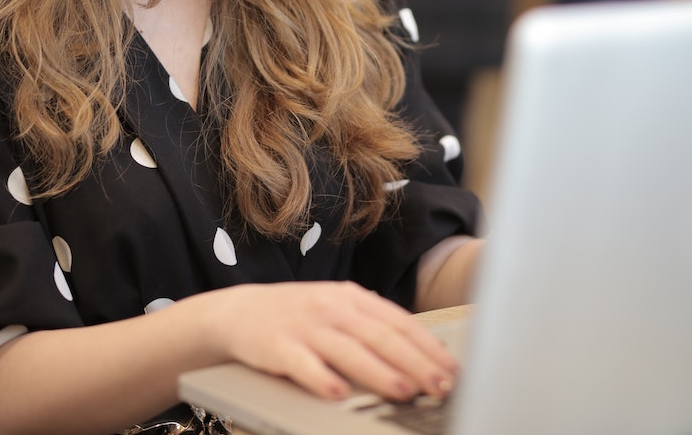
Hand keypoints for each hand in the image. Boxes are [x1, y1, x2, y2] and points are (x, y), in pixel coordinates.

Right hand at [205, 281, 457, 403]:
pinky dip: (322, 379)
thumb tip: (421, 357)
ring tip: (403, 391)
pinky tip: (339, 394)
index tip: (451, 369)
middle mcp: (332, 307)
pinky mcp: (277, 346)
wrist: (239, 311)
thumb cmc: (300, 317)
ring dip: (378, 372)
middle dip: (415, 362)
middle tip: (440, 385)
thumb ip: (373, 328)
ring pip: (348, 350)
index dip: (427, 346)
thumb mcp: (339, 311)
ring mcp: (305, 325)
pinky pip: (302, 365)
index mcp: (352, 298)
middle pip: (380, 336)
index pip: (398, 322)